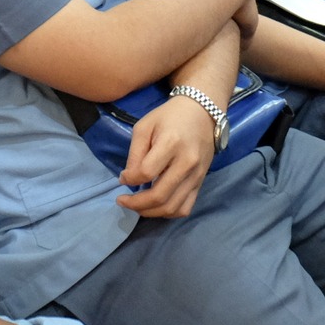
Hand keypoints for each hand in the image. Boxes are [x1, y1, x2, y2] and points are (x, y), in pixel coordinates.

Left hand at [117, 97, 219, 218]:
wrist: (203, 112)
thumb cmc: (169, 116)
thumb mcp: (145, 126)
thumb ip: (135, 153)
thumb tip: (128, 179)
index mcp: (171, 144)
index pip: (147, 172)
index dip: (130, 179)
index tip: (122, 177)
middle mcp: (187, 163)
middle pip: (160, 195)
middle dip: (136, 203)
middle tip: (122, 201)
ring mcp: (196, 176)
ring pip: (172, 207)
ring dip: (150, 212)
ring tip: (136, 207)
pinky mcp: (201, 183)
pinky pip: (185, 208)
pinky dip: (168, 213)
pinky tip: (155, 207)